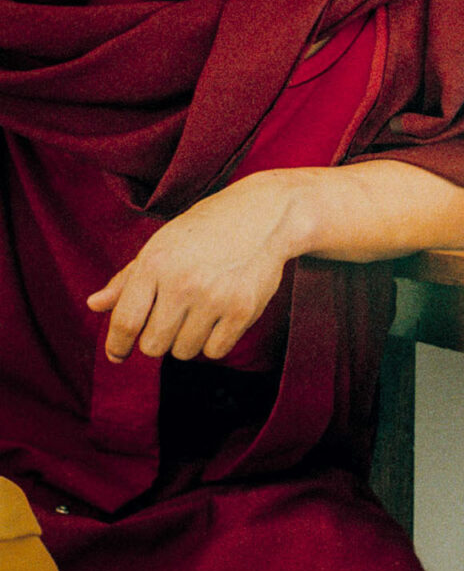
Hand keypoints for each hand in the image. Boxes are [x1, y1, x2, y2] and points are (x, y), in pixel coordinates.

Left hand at [86, 172, 299, 363]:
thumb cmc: (205, 230)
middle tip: (168, 325)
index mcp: (155, 263)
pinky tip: (218, 321)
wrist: (262, 216)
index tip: (117, 355)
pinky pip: (215, 350)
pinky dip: (213, 343)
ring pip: (184, 351)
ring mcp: (215, 297)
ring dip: (186, 342)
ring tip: (197, 318)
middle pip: (153, 345)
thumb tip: (94, 305)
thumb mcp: (161, 246)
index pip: (125, 321)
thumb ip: (127, 279)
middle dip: (157, 340)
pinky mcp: (243, 310)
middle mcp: (183, 282)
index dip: (117, 345)